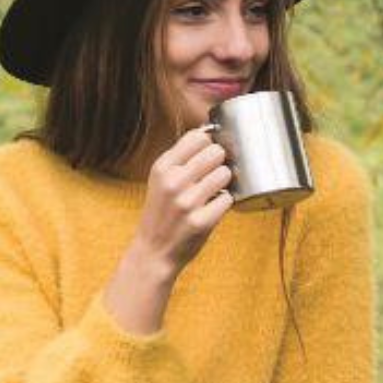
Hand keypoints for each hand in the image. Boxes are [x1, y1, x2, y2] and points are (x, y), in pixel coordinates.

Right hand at [129, 127, 233, 275]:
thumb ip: (181, 158)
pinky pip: (229, 199)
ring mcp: (187, 202)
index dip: (210, 143)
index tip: (210, 153)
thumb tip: (209, 131)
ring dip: (225, 182)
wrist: (153, 250)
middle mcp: (173, 182)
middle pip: (216, 152)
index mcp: (162, 167)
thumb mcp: (161, 180)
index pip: (198, 137)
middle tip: (214, 174)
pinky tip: (214, 207)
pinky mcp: (202, 221)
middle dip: (220, 162)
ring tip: (214, 191)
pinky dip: (226, 202)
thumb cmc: (162, 211)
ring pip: (225, 173)